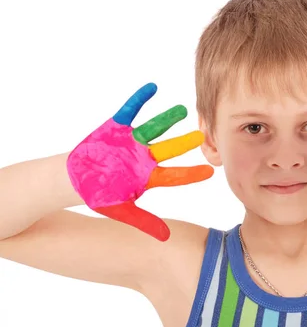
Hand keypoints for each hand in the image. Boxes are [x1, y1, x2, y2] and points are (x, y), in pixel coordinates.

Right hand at [66, 83, 212, 240]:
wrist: (75, 179)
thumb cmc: (100, 195)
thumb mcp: (121, 211)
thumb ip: (145, 222)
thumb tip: (167, 238)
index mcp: (148, 176)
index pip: (174, 175)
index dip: (191, 174)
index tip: (210, 172)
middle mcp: (144, 156)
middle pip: (168, 149)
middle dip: (183, 143)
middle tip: (201, 136)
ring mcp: (132, 140)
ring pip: (153, 128)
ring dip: (167, 119)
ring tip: (183, 109)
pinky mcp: (117, 126)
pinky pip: (130, 111)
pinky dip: (139, 100)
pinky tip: (152, 88)